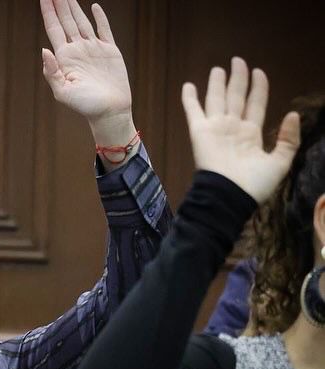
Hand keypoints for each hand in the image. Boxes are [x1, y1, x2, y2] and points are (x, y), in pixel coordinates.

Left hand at [39, 1, 131, 122]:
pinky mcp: (110, 51)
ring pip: (81, 21)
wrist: (110, 112)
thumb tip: (44, 50)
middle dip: (59, 4)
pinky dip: (99, 17)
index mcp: (65, 57)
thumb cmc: (86, 106)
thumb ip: (52, 72)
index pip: (54, 28)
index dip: (48, 12)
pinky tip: (94, 7)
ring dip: (74, 7)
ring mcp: (93, 49)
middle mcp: (77, 50)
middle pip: (66, 20)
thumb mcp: (63, 92)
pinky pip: (103, 29)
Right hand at [182, 57, 300, 203]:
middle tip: (237, 60)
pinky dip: (189, 99)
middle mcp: (233, 128)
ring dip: (216, 83)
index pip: (255, 104)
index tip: (259, 72)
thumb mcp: (280, 163)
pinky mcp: (199, 132)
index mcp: (251, 134)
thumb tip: (293, 114)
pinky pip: (193, 111)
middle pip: (236, 97)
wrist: (229, 195)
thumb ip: (288, 139)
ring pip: (216, 99)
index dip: (258, 88)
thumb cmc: (254, 183)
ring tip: (218, 68)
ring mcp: (215, 128)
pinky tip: (188, 85)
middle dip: (237, 79)